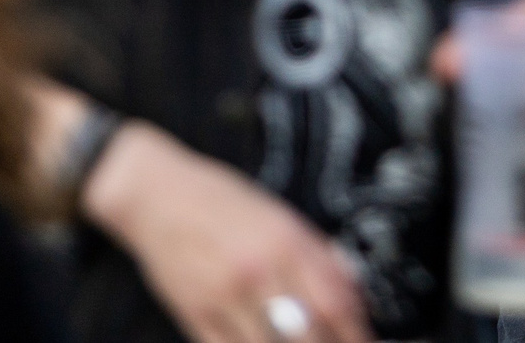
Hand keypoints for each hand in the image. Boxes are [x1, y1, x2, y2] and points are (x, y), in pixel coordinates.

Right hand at [85, 119, 371, 342]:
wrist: (158, 196)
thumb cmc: (221, 202)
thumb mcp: (281, 216)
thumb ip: (318, 255)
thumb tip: (352, 293)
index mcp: (285, 243)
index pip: (335, 302)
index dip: (357, 332)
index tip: (367, 340)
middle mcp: (257, 273)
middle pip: (308, 335)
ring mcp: (225, 299)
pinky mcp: (196, 317)